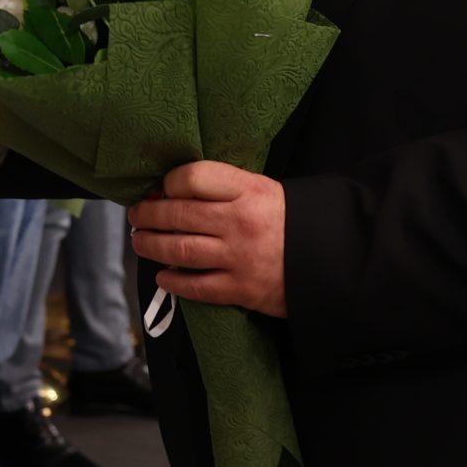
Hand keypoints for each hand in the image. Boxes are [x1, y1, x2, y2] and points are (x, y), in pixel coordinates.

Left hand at [129, 161, 288, 317]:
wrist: (330, 261)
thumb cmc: (289, 221)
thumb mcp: (263, 190)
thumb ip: (224, 188)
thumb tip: (174, 192)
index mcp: (248, 191)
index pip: (194, 177)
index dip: (170, 182)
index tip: (162, 188)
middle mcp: (240, 222)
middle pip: (178, 214)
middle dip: (148, 215)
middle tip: (136, 215)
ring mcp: (238, 257)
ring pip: (179, 250)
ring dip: (151, 245)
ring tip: (140, 242)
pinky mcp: (240, 289)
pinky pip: (196, 286)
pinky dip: (173, 281)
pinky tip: (163, 276)